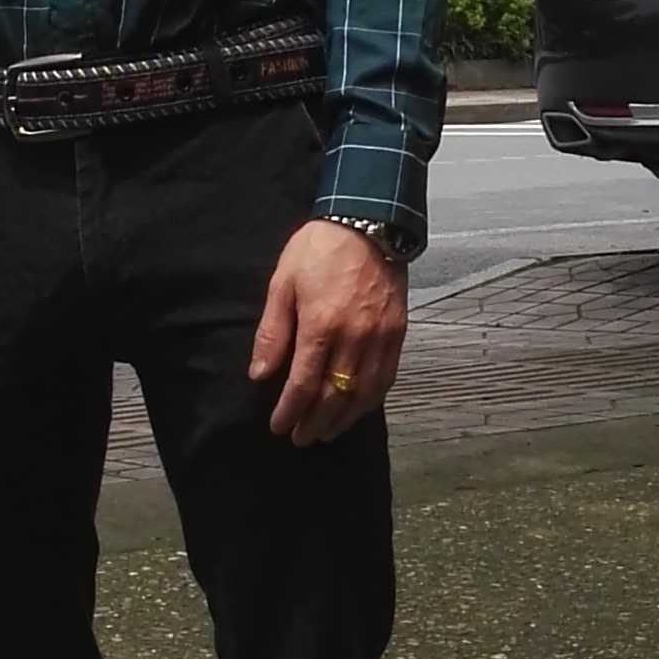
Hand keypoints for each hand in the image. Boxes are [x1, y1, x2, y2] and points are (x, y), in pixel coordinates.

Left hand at [250, 218, 408, 445]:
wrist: (369, 221)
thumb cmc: (319, 248)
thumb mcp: (283, 283)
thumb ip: (272, 332)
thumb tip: (260, 373)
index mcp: (321, 326)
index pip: (303, 384)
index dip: (290, 411)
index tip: (279, 426)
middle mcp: (354, 338)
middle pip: (334, 396)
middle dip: (315, 422)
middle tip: (300, 437)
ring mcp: (380, 337)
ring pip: (363, 394)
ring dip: (343, 419)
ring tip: (326, 432)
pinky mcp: (398, 333)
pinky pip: (386, 378)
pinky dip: (371, 400)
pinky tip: (358, 409)